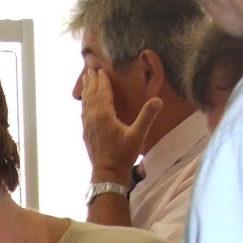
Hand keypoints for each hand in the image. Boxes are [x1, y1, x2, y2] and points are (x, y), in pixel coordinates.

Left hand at [81, 65, 161, 180]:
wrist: (107, 174)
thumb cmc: (123, 155)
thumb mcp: (138, 135)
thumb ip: (147, 116)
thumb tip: (158, 100)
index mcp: (104, 115)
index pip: (102, 92)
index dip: (102, 80)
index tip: (100, 69)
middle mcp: (92, 117)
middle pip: (91, 95)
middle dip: (91, 81)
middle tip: (89, 69)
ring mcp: (87, 126)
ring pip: (85, 103)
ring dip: (86, 90)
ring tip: (86, 80)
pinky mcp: (86, 133)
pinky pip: (84, 113)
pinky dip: (85, 103)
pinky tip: (85, 103)